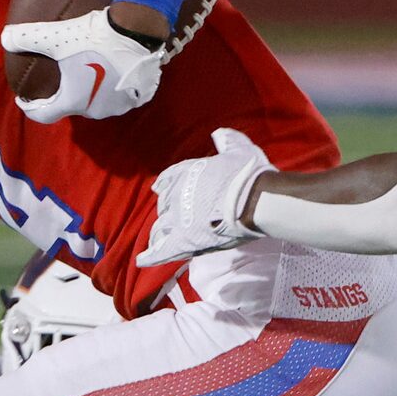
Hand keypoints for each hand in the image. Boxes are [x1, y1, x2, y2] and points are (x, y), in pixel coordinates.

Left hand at [5, 9, 167, 122]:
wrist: (138, 31)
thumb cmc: (94, 37)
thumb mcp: (56, 36)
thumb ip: (27, 38)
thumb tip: (4, 38)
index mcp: (73, 101)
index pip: (43, 115)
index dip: (31, 107)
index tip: (25, 99)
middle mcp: (95, 111)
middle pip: (72, 106)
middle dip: (65, 93)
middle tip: (63, 72)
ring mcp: (120, 106)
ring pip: (98, 102)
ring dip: (92, 90)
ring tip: (89, 70)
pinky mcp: (139, 98)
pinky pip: (120, 97)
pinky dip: (114, 88)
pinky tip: (112, 72)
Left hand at [140, 127, 270, 265]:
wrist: (255, 198)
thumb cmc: (249, 174)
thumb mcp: (240, 149)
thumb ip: (227, 141)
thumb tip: (219, 134)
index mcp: (187, 172)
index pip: (169, 179)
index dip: (165, 185)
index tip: (159, 189)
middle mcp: (178, 194)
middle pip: (165, 206)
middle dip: (167, 212)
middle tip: (171, 220)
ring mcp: (178, 218)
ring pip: (160, 228)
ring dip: (159, 234)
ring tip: (157, 241)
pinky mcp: (183, 241)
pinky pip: (161, 251)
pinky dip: (150, 257)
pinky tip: (141, 260)